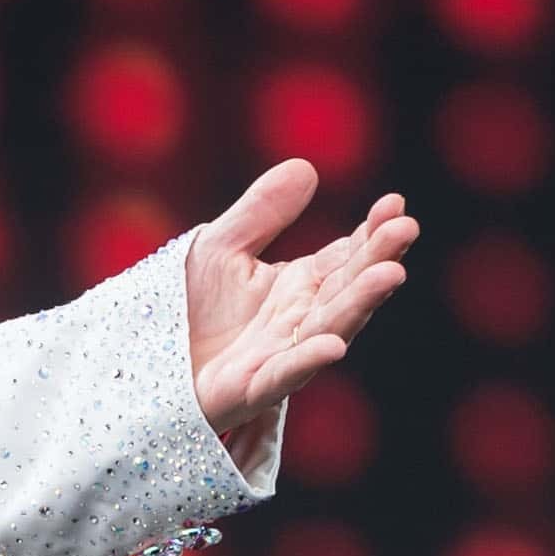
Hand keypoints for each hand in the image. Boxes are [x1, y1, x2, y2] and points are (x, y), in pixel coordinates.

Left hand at [180, 165, 417, 451]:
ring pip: (329, 329)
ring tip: (390, 275)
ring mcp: (281, 357)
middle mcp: (300, 322)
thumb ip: (261, 213)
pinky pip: (283, 376)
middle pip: (347, 288)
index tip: (396, 205)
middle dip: (377, 259)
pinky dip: (308, 362)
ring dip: (360, 304)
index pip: (346, 257)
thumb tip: (306, 166)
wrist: (149, 365)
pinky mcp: (250, 389)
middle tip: (406, 228)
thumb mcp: (221, 248)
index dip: (372, 233)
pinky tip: (333, 346)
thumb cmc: (186, 311)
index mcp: (299, 287)